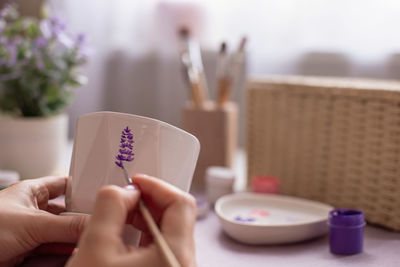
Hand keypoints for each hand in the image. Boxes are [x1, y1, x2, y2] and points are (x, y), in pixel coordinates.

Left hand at [0, 176, 88, 266]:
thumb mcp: (33, 223)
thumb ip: (66, 225)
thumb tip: (92, 224)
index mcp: (32, 192)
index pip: (65, 185)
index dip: (82, 190)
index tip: (99, 199)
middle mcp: (33, 210)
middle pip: (67, 212)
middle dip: (79, 219)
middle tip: (95, 224)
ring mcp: (31, 231)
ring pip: (61, 232)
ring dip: (72, 238)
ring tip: (86, 239)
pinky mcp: (29, 250)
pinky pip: (54, 249)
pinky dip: (64, 252)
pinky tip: (74, 252)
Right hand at [66, 174, 196, 266]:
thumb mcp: (95, 246)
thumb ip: (110, 207)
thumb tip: (124, 191)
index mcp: (175, 255)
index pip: (181, 204)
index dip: (157, 186)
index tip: (135, 181)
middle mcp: (183, 264)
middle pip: (178, 216)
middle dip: (150, 200)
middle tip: (125, 195)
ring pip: (170, 231)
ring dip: (146, 216)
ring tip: (121, 212)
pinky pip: (163, 247)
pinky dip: (146, 234)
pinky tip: (126, 232)